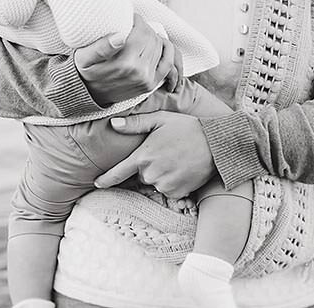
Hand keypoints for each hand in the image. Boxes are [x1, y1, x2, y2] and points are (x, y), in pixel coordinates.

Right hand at [73, 13, 176, 106]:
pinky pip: (168, 63)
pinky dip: (167, 50)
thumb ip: (101, 47)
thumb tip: (121, 36)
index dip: (138, 20)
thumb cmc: (86, 71)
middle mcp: (139, 72)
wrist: (89, 95)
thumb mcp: (84, 57)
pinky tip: (158, 42)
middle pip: (152, 38)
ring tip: (140, 33)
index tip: (130, 17)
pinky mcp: (151, 84)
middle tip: (134, 24)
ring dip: (153, 36)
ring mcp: (147, 79)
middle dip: (144, 27)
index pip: (142, 32)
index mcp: (124, 63)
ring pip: (160, 47)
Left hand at [93, 111, 215, 198]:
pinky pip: (168, 191)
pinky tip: (183, 170)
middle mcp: (151, 173)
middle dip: (148, 166)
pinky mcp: (177, 193)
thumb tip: (113, 124)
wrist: (215, 144)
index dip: (106, 179)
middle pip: (141, 175)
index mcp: (143, 156)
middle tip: (165, 153)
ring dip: (161, 175)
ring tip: (176, 160)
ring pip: (155, 183)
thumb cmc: (187, 128)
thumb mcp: (160, 120)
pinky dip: (173, 183)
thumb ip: (135, 124)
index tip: (97, 183)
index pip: (118, 172)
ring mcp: (164, 185)